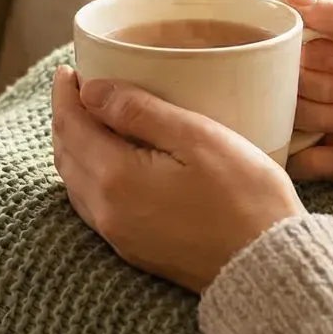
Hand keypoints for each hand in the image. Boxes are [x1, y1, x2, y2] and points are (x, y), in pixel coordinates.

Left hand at [51, 65, 305, 292]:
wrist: (266, 263)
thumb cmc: (244, 195)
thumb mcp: (197, 138)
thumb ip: (140, 112)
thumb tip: (92, 92)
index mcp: (116, 178)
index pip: (72, 126)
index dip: (65, 94)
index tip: (69, 70)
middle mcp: (106, 211)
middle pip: (66, 155)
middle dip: (66, 119)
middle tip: (76, 90)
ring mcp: (118, 236)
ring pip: (75, 183)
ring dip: (73, 148)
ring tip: (88, 121)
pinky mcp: (134, 250)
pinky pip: (92, 206)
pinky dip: (87, 176)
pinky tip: (105, 165)